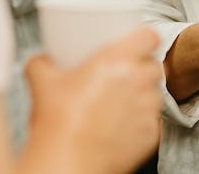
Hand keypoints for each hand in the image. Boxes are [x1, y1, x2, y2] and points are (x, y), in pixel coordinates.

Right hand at [22, 28, 162, 173]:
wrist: (67, 162)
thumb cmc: (58, 122)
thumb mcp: (42, 81)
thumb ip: (42, 62)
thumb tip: (42, 60)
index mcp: (116, 60)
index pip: (149, 36)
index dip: (145, 37)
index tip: (137, 42)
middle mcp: (137, 81)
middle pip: (154, 65)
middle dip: (143, 67)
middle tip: (125, 73)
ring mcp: (147, 109)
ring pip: (156, 94)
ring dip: (144, 94)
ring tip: (124, 100)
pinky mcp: (151, 135)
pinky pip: (153, 122)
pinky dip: (141, 121)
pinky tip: (122, 125)